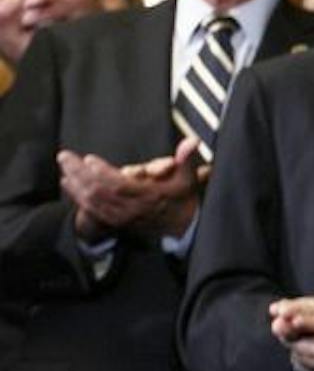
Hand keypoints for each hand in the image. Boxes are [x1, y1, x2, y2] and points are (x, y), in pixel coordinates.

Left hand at [58, 138, 205, 240]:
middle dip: (79, 174)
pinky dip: (77, 196)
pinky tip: (69, 184)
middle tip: (65, 157)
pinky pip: (91, 209)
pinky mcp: (114, 221)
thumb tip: (191, 141)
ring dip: (75, 184)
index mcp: (148, 197)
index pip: (119, 186)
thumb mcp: (189, 179)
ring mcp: (121, 216)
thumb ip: (187, 158)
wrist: (180, 228)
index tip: (90, 159)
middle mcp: (131, 209)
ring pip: (92, 201)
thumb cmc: (183, 201)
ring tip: (65, 168)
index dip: (102, 173)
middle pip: (99, 192)